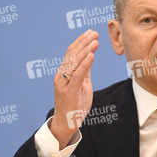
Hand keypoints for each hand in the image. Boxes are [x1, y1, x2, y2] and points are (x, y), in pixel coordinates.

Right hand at [49, 29, 98, 149]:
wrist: (66, 123)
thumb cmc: (74, 105)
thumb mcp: (82, 84)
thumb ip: (84, 71)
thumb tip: (90, 56)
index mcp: (63, 73)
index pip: (71, 53)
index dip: (81, 42)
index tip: (91, 33)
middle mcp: (61, 76)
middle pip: (72, 54)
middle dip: (84, 42)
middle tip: (95, 33)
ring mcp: (64, 83)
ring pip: (74, 62)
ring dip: (86, 49)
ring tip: (95, 40)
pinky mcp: (70, 92)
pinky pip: (78, 75)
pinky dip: (85, 64)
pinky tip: (92, 55)